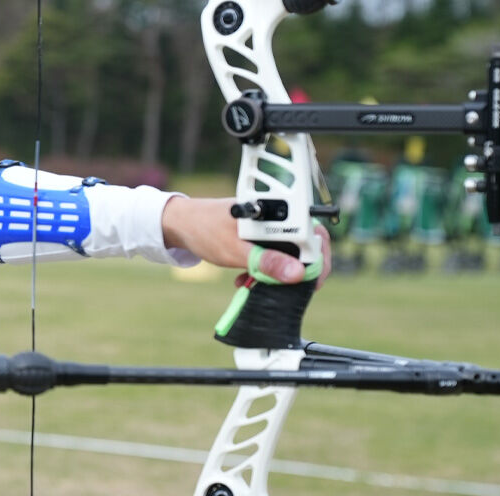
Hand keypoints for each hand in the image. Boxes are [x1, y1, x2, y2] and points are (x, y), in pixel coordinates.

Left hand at [161, 197, 331, 286]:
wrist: (180, 224)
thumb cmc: (205, 229)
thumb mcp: (236, 251)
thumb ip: (266, 262)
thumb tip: (297, 274)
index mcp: (277, 211)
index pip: (314, 234)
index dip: (319, 261)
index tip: (311, 283)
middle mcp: (277, 215)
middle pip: (305, 245)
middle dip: (295, 270)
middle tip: (283, 288)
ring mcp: (268, 226)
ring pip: (288, 253)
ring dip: (276, 273)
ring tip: (256, 284)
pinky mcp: (259, 235)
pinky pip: (272, 254)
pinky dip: (264, 270)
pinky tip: (246, 279)